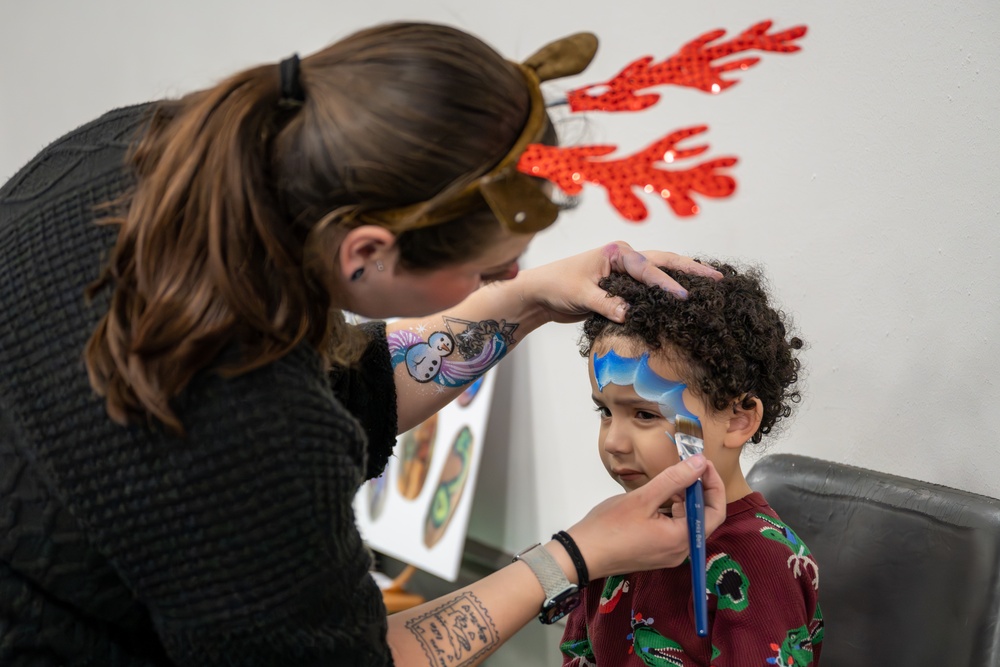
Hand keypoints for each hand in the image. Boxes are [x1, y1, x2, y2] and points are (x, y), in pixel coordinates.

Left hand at [516, 240, 722, 323]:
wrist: (541, 292)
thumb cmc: (558, 286)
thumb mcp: (581, 295)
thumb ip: (606, 304)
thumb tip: (629, 313)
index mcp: (617, 252)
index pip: (648, 269)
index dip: (667, 284)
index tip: (685, 297)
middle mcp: (625, 257)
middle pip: (665, 261)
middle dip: (692, 269)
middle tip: (719, 278)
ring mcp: (626, 270)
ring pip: (661, 271)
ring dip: (684, 276)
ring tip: (712, 284)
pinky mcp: (624, 285)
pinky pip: (652, 286)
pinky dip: (668, 289)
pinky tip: (685, 298)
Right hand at [565, 456, 725, 578]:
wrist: (582, 554)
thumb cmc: (609, 528)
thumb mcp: (643, 498)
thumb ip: (674, 479)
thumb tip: (699, 463)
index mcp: (682, 539)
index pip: (715, 511)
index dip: (713, 485)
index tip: (703, 463)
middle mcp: (681, 550)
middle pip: (702, 516)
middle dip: (697, 489)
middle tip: (685, 465)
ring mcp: (669, 553)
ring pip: (687, 521)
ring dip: (683, 498)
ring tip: (669, 479)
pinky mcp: (657, 552)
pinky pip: (674, 528)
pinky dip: (672, 509)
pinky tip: (658, 496)